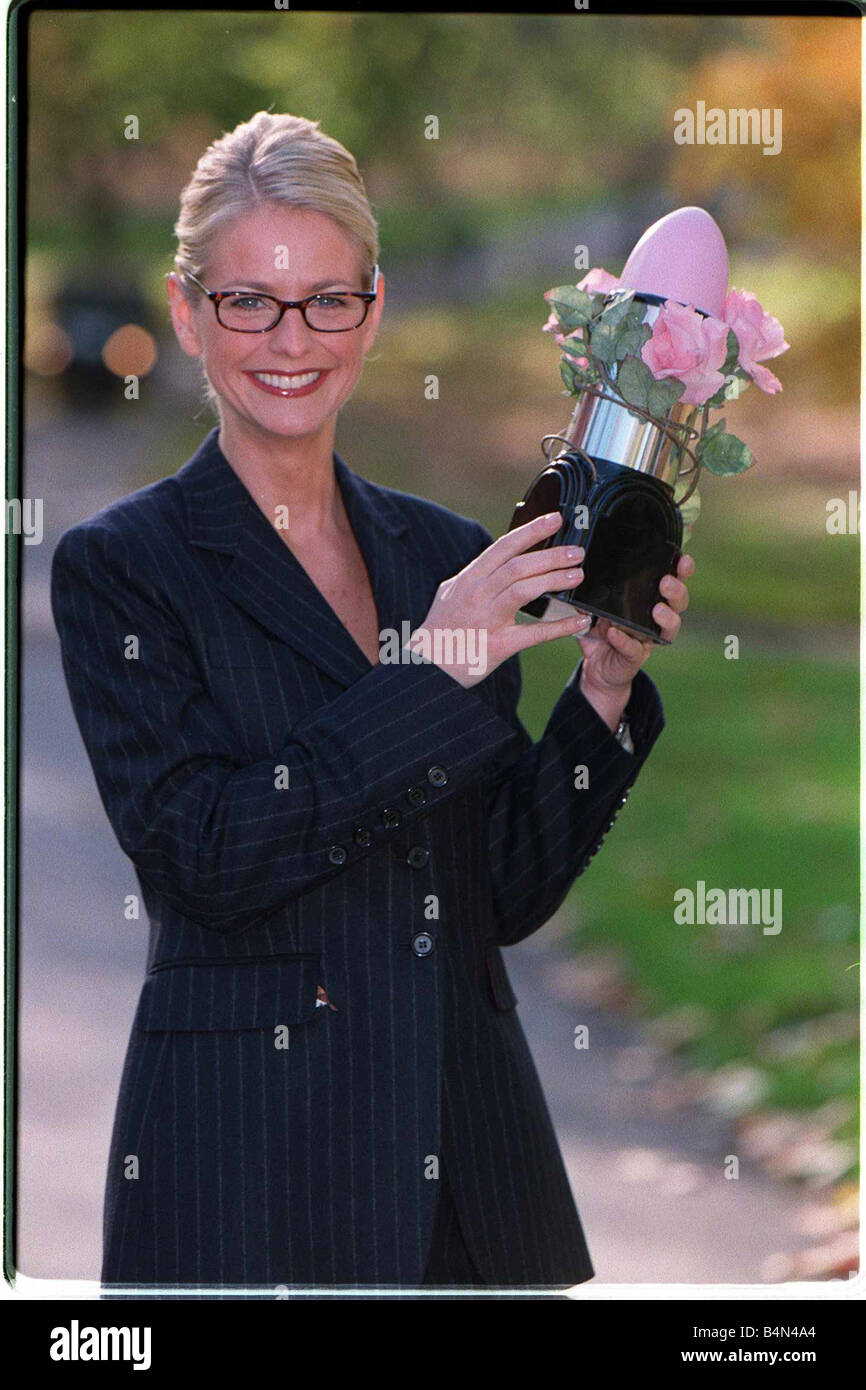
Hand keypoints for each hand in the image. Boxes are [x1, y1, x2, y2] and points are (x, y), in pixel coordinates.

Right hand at [410, 512, 589, 687]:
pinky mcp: (498, 646)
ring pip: (524, 591)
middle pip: (518, 566)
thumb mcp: (450, 594)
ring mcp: (487, 620)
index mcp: (468, 580)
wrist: (426, 667)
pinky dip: (560, 627)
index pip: (503, 547)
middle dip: (550, 555)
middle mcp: (477, 595)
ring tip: (577, 575)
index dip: (530, 531)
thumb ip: (474, 576)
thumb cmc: (439, 630)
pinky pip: (534, 634)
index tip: (554, 519)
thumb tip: (495, 560)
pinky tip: (579, 621)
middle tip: (576, 551)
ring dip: (554, 580)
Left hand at [574, 553, 695, 696]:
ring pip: (669, 629)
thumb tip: (581, 575)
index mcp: (650, 602)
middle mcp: (656, 620)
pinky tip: (614, 633)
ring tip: (657, 609)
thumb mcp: (595, 608)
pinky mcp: (634, 658)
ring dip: (666, 618)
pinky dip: (624, 640)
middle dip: (677, 591)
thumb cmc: (601, 632)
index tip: (683, 559)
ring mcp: (648, 640)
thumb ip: (591, 593)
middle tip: (665, 582)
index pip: (673, 582)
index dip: (682, 571)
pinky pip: (633, 649)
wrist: (596, 668)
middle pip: (679, 604)